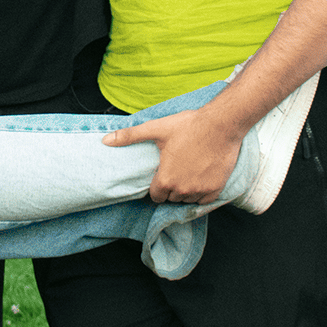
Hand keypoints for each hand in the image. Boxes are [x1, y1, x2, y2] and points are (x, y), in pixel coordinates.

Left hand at [102, 105, 246, 204]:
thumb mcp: (156, 129)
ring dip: (185, 191)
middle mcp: (182, 190)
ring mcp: (200, 191)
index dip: (156, 187)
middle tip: (175, 169)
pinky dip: (201, 193)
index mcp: (165, 179)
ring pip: (187, 200)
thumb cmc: (188, 126)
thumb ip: (130, 136)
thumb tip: (105, 140)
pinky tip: (200, 178)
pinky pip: (204, 201)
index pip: (156, 196)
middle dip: (171, 187)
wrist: (221, 125)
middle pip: (171, 198)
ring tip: (187, 172)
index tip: (161, 175)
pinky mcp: (216, 190)